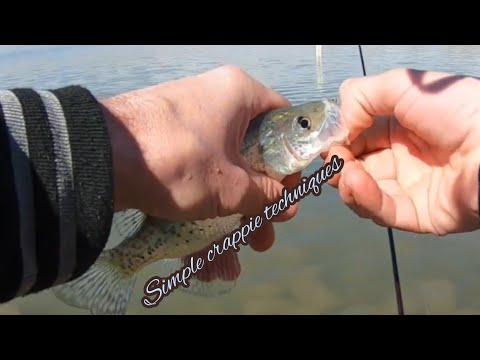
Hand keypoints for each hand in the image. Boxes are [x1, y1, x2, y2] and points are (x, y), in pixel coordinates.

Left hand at [101, 65, 300, 250]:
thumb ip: (266, 196)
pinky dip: (200, 210)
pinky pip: (195, 175)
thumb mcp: (230, 186)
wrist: (97, 161)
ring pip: (221, 172)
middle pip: (250, 155)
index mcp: (239, 94)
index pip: (282, 121)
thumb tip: (287, 204)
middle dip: (256, 205)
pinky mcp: (165, 143)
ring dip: (227, 219)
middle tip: (260, 239)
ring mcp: (187, 122)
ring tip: (228, 262)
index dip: (290, 160)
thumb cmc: (178, 162)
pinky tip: (200, 255)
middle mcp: (214, 100)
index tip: (286, 193)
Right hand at [325, 68, 479, 234]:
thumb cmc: (459, 111)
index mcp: (400, 129)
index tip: (327, 141)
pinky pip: (384, 211)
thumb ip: (360, 96)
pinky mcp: (419, 215)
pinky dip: (364, 199)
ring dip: (347, 183)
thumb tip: (336, 126)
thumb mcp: (404, 86)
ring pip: (364, 194)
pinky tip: (354, 182)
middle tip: (334, 160)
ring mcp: (410, 188)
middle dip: (338, 165)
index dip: (339, 140)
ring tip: (345, 171)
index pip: (358, 138)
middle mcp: (402, 159)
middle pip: (356, 168)